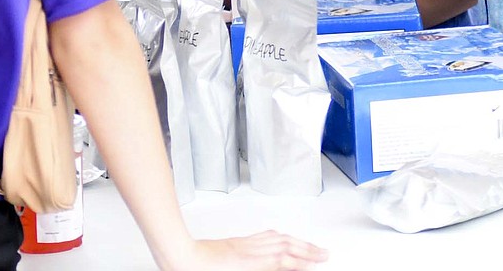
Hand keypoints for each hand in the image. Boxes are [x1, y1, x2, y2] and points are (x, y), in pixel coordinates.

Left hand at [173, 231, 327, 269]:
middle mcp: (250, 251)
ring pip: (276, 238)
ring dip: (296, 240)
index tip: (318, 262)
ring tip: (308, 245)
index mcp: (251, 263)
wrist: (179, 257)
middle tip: (322, 253)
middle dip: (307, 249)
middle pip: (285, 246)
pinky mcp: (236, 242)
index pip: (285, 260)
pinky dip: (278, 236)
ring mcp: (243, 245)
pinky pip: (263, 236)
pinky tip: (280, 236)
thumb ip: (259, 268)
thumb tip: (277, 263)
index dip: (304, 260)